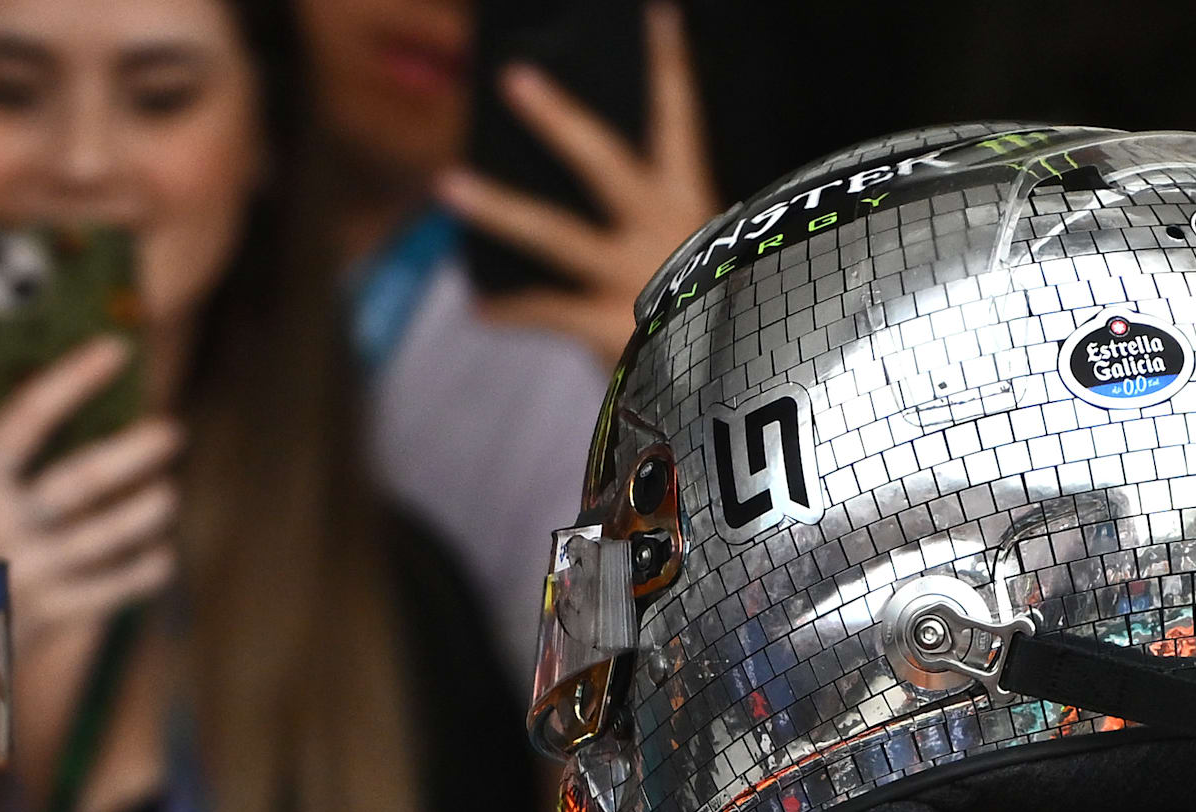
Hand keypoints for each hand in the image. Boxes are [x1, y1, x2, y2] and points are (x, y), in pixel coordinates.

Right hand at [0, 335, 180, 643]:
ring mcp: (25, 569)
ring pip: (101, 537)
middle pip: (80, 481)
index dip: (74, 381)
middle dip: (129, 455)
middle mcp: (1, 521)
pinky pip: (106, 591)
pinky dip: (139, 575)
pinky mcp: (43, 614)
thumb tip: (25, 394)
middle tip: (172, 432)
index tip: (118, 348)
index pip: (30, 418)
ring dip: (140, 514)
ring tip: (167, 496)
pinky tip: (162, 558)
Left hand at [434, 2, 719, 359]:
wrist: (748, 390)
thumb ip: (671, 235)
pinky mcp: (608, 327)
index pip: (680, 120)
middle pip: (604, 160)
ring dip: (497, 207)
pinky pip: (543, 310)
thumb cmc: (720, 323)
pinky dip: (509, 311)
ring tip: (447, 185)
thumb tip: (619, 200)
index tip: (656, 16)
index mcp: (693, 204)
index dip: (668, 66)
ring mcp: (633, 276)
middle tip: (515, 78)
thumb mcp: (708, 263)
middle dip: (558, 118)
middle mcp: (663, 228)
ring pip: (554, 233)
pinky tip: (478, 307)